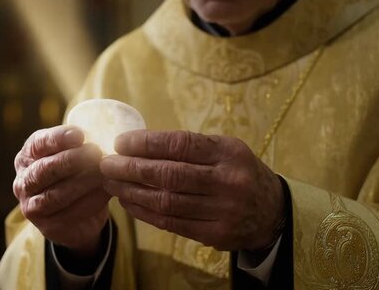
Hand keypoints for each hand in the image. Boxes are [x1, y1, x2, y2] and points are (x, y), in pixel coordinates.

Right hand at [13, 125, 109, 257]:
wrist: (78, 219)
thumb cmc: (75, 177)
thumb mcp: (73, 158)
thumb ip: (80, 147)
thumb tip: (103, 136)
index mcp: (28, 157)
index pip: (38, 144)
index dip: (57, 139)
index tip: (79, 135)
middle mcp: (24, 181)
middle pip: (44, 169)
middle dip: (71, 160)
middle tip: (95, 153)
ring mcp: (32, 205)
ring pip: (56, 194)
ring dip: (83, 181)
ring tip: (103, 173)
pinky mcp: (46, 226)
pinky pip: (69, 213)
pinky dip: (90, 200)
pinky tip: (105, 191)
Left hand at [100, 130, 284, 251]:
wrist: (272, 211)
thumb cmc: (238, 172)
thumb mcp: (226, 149)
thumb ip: (190, 147)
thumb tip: (138, 144)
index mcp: (229, 152)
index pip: (181, 144)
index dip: (146, 143)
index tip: (120, 142)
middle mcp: (228, 181)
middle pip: (169, 174)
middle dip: (131, 168)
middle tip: (106, 164)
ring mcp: (223, 211)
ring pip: (166, 201)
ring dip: (132, 192)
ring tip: (111, 183)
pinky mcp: (216, 235)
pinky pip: (171, 223)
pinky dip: (144, 212)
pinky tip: (128, 202)